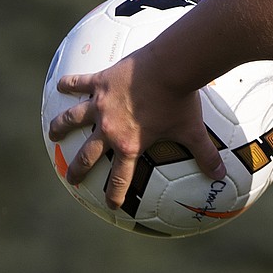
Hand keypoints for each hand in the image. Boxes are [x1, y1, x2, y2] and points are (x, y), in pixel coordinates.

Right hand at [47, 48, 225, 208]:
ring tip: (52, 134)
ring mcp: (100, 104)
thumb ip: (206, 154)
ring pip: (72, 119)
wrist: (171, 66)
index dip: (115, 194)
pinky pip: (78, 83)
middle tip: (70, 179)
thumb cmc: (181, 101)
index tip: (113, 206)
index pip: (120, 178)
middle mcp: (109, 128)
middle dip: (77, 169)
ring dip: (60, 127)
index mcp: (130, 144)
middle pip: (87, 154)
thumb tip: (220, 174)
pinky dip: (68, 84)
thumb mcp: (194, 131)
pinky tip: (60, 85)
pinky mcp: (99, 81)